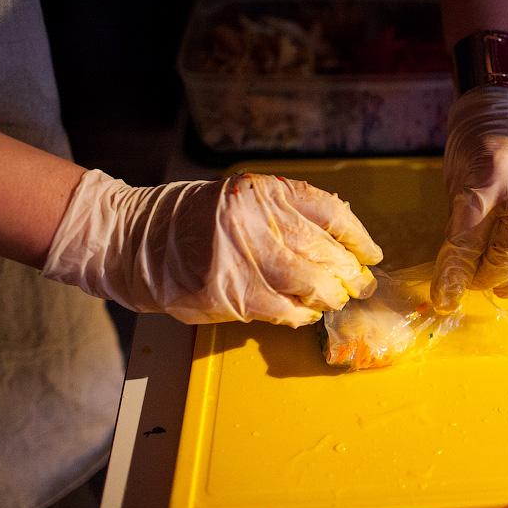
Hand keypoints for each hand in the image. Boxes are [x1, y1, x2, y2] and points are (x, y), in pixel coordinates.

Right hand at [43, 172, 382, 325]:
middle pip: (325, 251)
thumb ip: (283, 214)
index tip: (372, 255)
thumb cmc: (193, 220)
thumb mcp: (240, 200)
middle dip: (349, 274)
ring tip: (337, 300)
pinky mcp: (230, 293)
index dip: (358, 238)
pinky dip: (301, 314)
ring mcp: (243, 257)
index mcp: (264, 192)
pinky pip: (283, 310)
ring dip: (330, 296)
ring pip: (310, 283)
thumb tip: (339, 244)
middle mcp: (257, 220)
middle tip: (361, 285)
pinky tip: (306, 313)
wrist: (135, 239)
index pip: (330, 212)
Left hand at [432, 87, 507, 312]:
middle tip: (479, 282)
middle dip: (492, 276)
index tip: (446, 297)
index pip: (468, 236)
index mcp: (484, 178)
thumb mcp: (456, 182)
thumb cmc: (473, 150)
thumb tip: (456, 279)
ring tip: (505, 286)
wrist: (506, 107)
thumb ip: (463, 226)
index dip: (455, 273)